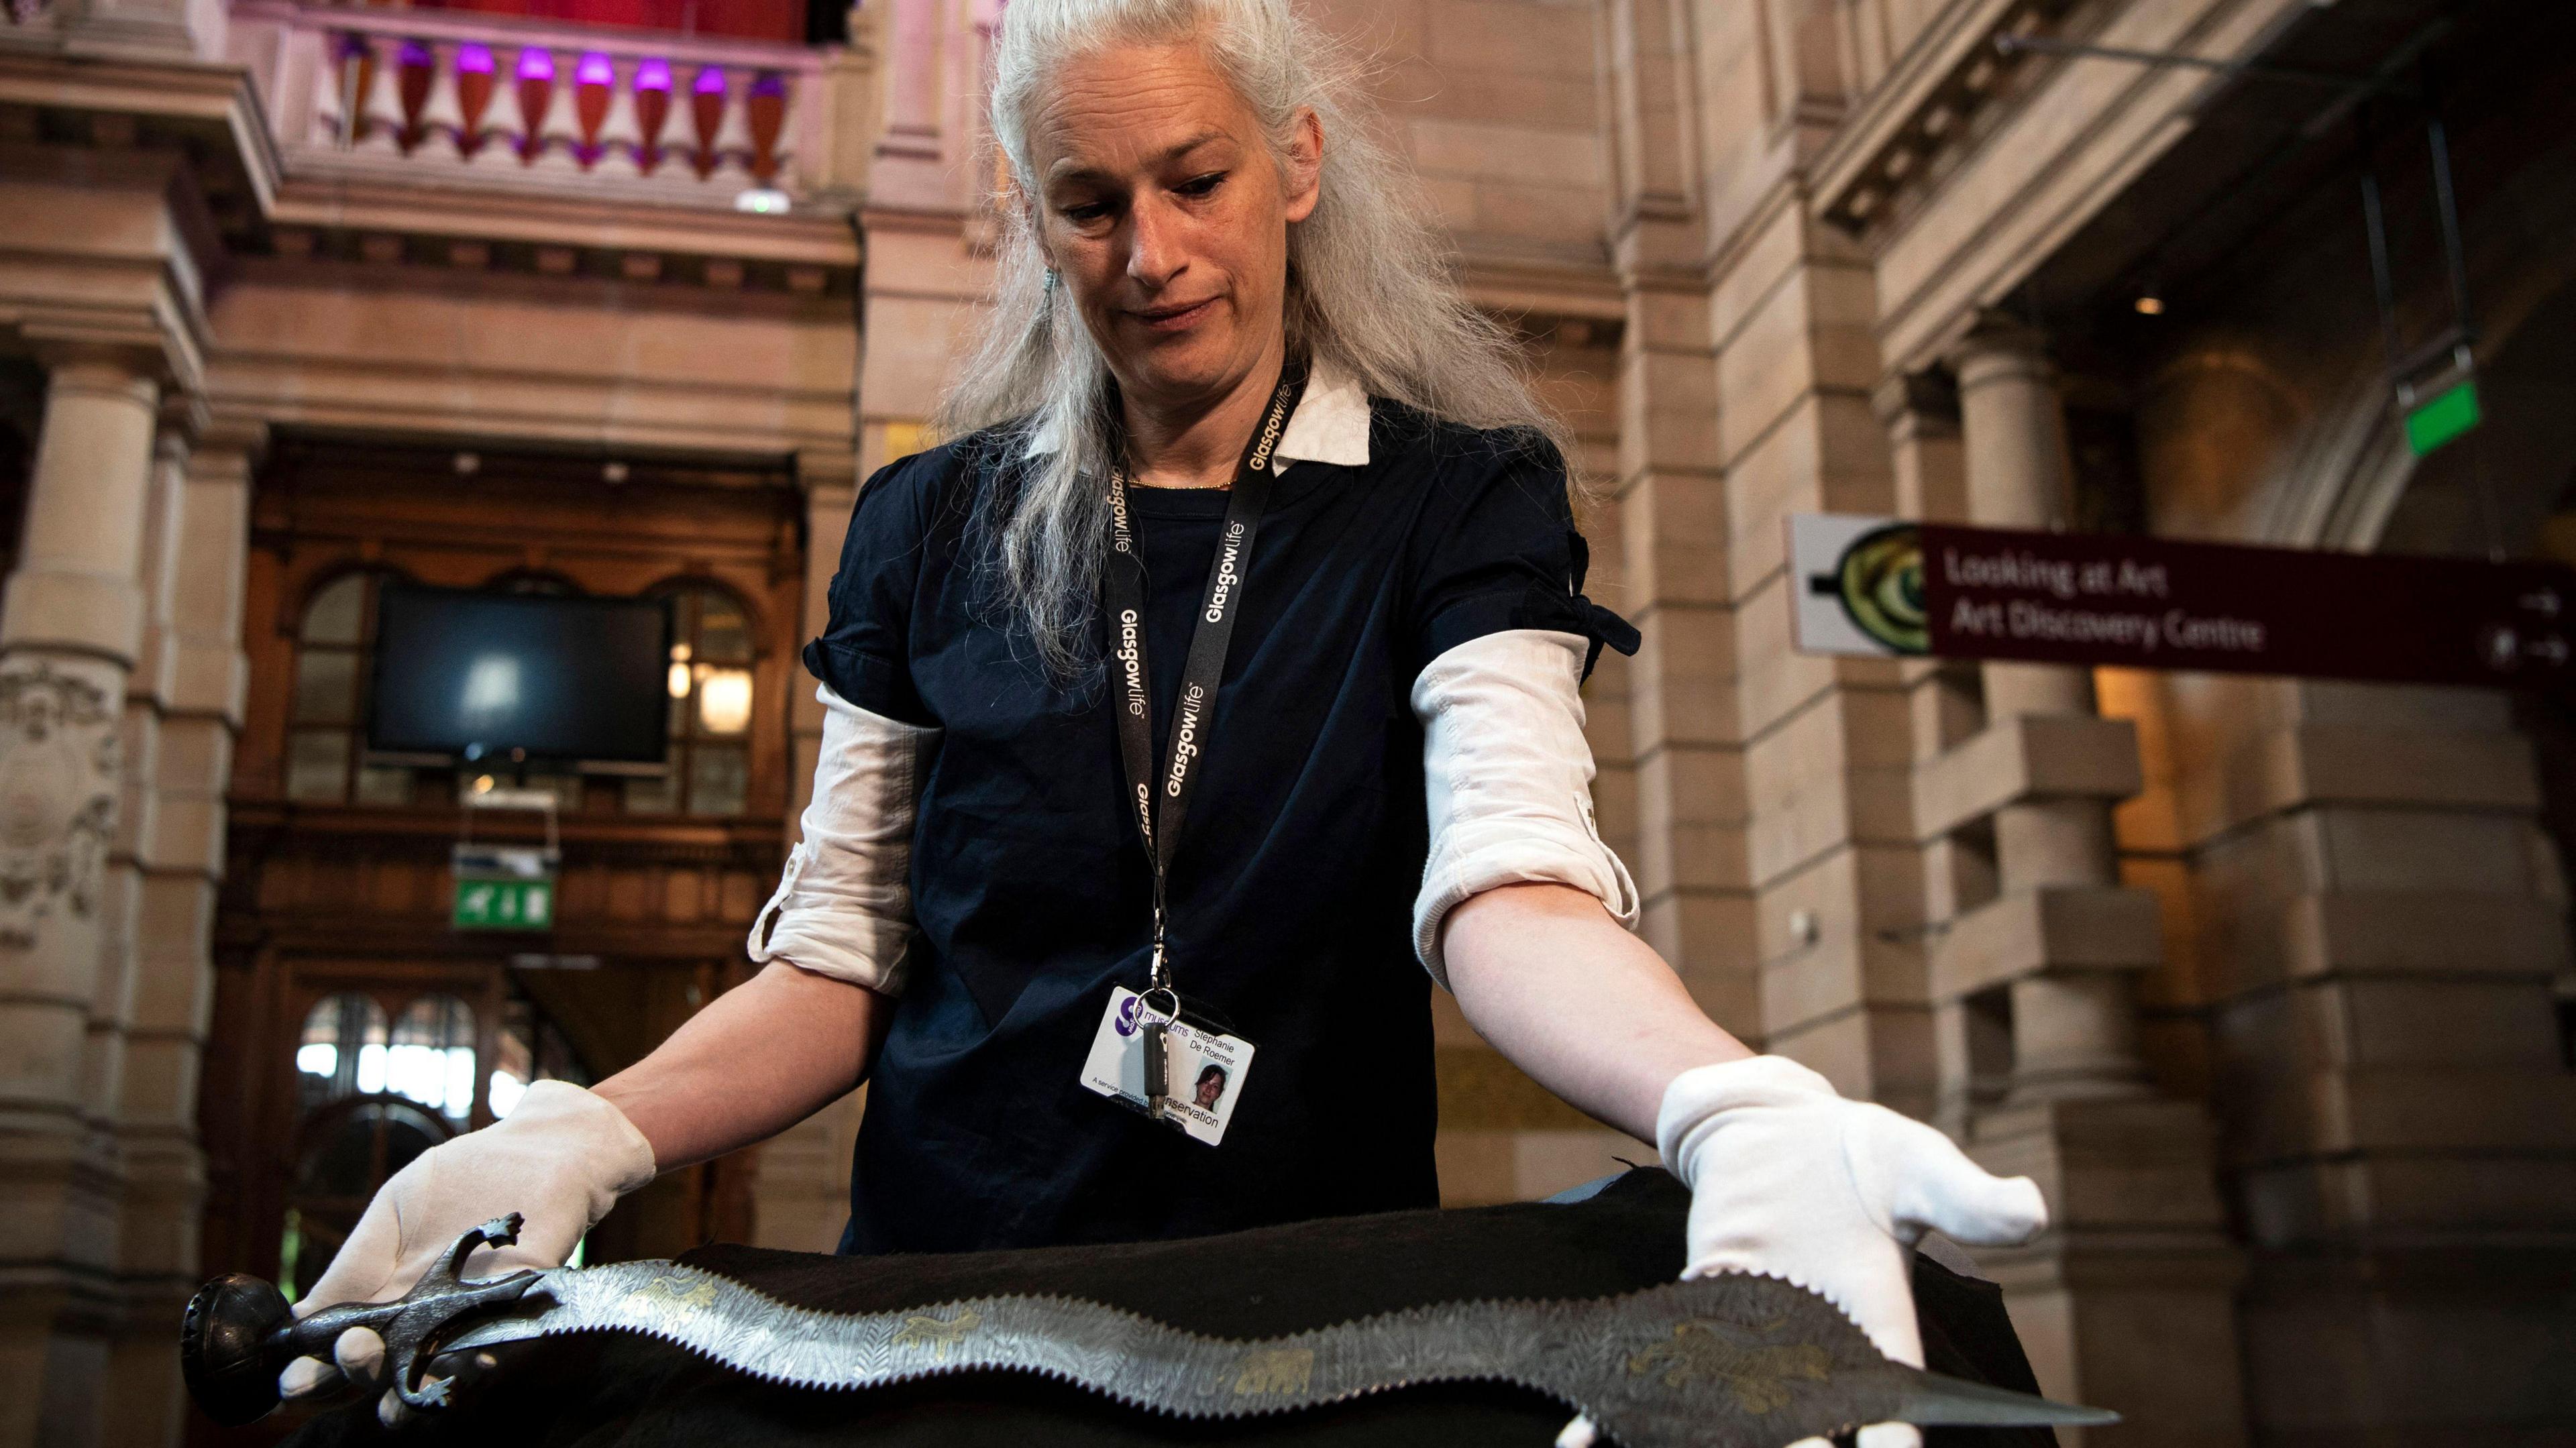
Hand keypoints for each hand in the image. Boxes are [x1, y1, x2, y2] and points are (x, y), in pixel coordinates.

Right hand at [278, 1081, 655, 1425]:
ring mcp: (471, 1316)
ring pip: (436, 1370)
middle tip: (350, 1355)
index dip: (315, 1370)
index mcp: (386, 1297)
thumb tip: (300, 1319)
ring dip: (412, 1388)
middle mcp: (424, 1318)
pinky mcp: (520, 1308)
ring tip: (391, 1397)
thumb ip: (355, 1264)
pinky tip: (465, 1368)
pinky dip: (481, 1360)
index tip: (291, 1379)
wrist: (539, 1149)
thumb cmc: (464, 1176)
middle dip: (355, 1376)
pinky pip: (498, 1345)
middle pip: (383, 1367)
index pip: (343, 1346)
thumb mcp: (395, 1209)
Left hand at [1556, 1057, 2045, 1447]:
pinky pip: (1665, 1358)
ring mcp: (1752, 1327)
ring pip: (1731, 1403)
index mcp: (1877, 1323)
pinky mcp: (1700, 1302)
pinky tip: (1585, 1440)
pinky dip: (1628, 1401)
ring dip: (1705, 1437)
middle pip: (1804, 1421)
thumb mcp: (1919, 1165)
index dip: (1885, 1440)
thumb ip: (1967, 1197)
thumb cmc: (1863, 1153)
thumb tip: (2032, 1209)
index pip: (1888, 1400)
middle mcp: (1813, 1342)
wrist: (1781, 1124)